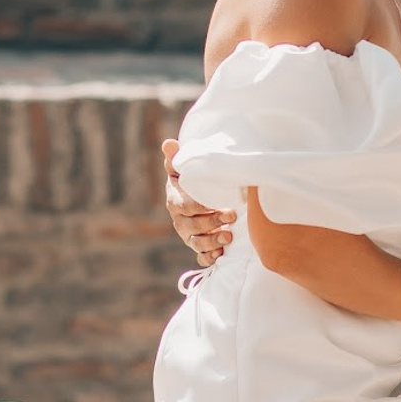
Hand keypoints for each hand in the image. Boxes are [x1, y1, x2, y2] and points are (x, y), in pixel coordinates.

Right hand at [164, 138, 234, 263]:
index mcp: (176, 201)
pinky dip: (209, 258)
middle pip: (192, 226)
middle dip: (211, 223)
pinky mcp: (199, 247)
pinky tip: (220, 254)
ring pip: (196, 243)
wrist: (202, 195)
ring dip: (211, 242)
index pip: (184, 207)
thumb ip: (176, 158)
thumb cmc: (193, 179)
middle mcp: (181, 220)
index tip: (218, 203)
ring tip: (228, 236)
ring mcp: (189, 235)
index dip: (200, 207)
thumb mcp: (184, 168)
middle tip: (231, 216)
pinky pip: (201, 258)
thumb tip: (169, 143)